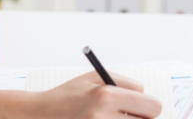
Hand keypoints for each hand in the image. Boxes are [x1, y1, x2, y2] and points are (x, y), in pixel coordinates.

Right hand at [34, 72, 161, 118]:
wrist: (40, 115)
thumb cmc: (69, 95)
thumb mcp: (95, 77)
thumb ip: (126, 83)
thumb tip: (148, 97)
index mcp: (107, 96)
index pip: (152, 106)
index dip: (148, 106)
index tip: (142, 107)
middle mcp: (103, 117)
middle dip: (138, 118)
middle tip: (123, 114)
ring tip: (109, 117)